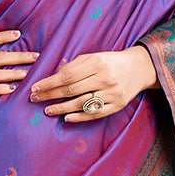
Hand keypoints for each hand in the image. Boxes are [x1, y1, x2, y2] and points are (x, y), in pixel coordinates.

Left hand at [28, 46, 158, 121]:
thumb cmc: (111, 62)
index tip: (35, 87)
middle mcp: (105, 78)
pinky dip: (79, 117)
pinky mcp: (117, 105)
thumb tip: (53, 76)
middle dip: (50, 95)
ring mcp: (112, 93)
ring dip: (61, 108)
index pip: (67, 75)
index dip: (49, 83)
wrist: (140, 68)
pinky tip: (67, 118)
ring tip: (48, 110)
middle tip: (35, 99)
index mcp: (97, 62)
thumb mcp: (94, 57)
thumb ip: (74, 65)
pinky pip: (95, 113)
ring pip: (81, 103)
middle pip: (71, 89)